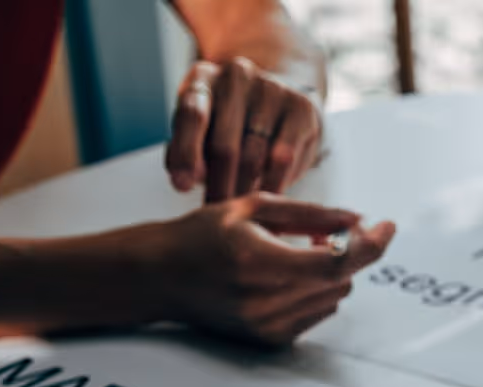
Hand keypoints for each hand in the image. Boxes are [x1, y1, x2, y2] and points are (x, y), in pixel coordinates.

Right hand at [143, 193, 395, 346]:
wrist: (158, 278)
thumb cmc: (200, 236)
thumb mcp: (251, 208)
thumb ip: (309, 214)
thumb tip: (356, 219)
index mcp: (261, 263)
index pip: (338, 262)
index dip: (371, 245)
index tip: (387, 226)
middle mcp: (267, 302)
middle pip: (342, 280)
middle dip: (343, 253)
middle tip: (317, 234)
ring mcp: (269, 327)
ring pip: (334, 298)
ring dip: (328, 274)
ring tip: (292, 255)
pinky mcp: (270, 341)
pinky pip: (317, 314)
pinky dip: (313, 293)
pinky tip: (282, 278)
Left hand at [166, 58, 323, 201]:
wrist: (276, 101)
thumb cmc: (228, 125)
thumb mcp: (199, 132)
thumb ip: (185, 153)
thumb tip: (183, 181)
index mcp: (203, 78)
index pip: (192, 114)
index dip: (186, 153)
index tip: (182, 187)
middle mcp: (236, 75)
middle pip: (225, 143)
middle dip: (220, 186)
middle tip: (218, 216)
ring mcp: (272, 88)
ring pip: (256, 155)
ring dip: (246, 191)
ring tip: (241, 215)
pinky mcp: (301, 107)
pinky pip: (285, 158)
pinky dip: (274, 185)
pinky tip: (268, 202)